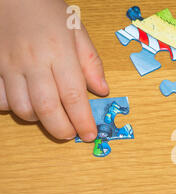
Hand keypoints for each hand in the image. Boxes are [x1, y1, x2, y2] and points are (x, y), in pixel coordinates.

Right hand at [0, 0, 108, 140]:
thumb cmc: (45, 9)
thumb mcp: (76, 29)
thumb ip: (90, 61)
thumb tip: (103, 90)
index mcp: (59, 52)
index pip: (73, 95)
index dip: (82, 120)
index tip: (90, 134)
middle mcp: (33, 61)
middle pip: (47, 108)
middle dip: (61, 129)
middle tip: (71, 134)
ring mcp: (9, 65)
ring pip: (21, 108)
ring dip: (39, 120)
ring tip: (51, 115)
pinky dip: (12, 108)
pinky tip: (25, 101)